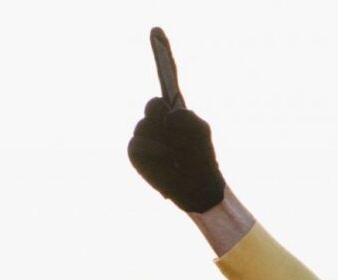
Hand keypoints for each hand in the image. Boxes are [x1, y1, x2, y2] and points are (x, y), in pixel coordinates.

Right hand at [126, 29, 225, 212]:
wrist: (198, 189)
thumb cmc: (201, 161)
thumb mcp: (201, 135)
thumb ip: (188, 120)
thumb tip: (170, 116)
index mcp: (175, 111)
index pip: (167, 79)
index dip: (162, 55)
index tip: (157, 31)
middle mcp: (157, 120)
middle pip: (154, 105)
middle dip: (164, 119)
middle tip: (178, 138)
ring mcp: (144, 134)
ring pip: (146, 127)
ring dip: (164, 142)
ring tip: (177, 158)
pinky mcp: (136, 152)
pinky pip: (139, 145)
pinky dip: (156, 154)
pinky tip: (167, 163)